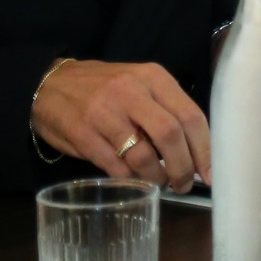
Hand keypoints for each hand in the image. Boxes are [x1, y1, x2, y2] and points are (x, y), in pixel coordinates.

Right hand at [33, 59, 210, 191]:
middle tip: (184, 184)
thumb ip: (164, 109)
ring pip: (143, 154)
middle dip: (183, 167)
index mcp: (153, 77)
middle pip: (171, 134)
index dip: (204, 148)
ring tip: (160, 182)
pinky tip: (133, 177)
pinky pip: (115, 165)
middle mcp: (131, 91)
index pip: (190, 115)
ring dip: (156, 176)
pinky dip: (130, 177)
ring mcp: (105, 113)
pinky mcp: (83, 134)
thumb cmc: (105, 88)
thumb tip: (195, 149)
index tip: (209, 172)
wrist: (51, 85)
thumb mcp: (139, 84)